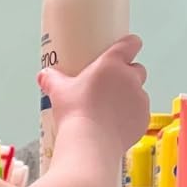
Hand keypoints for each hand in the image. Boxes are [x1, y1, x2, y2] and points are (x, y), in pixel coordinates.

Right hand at [38, 34, 149, 151]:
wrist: (89, 143)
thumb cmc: (75, 111)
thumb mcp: (58, 92)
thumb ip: (52, 80)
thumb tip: (43, 74)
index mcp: (112, 64)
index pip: (131, 43)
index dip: (128, 45)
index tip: (121, 52)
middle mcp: (131, 78)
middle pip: (137, 69)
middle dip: (127, 75)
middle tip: (108, 87)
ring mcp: (140, 99)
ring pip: (138, 93)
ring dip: (128, 98)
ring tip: (108, 112)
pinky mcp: (143, 119)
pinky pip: (139, 114)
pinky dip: (130, 118)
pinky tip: (114, 127)